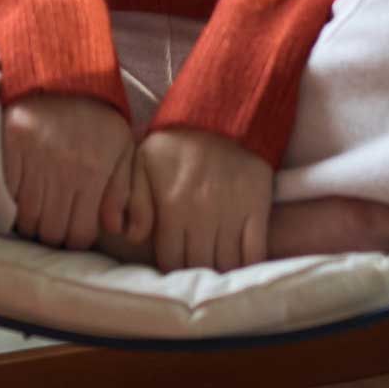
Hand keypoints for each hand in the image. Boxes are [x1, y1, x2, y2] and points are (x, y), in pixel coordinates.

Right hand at [1, 93, 135, 251]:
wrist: (63, 73)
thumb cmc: (96, 115)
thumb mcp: (121, 147)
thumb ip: (122, 190)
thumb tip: (117, 229)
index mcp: (94, 171)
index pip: (81, 234)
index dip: (76, 238)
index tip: (73, 229)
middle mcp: (65, 168)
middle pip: (51, 232)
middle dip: (53, 234)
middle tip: (53, 221)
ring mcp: (35, 158)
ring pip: (26, 219)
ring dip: (30, 221)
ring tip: (37, 208)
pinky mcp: (10, 146)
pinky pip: (6, 194)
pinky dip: (10, 201)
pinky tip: (20, 193)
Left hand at [126, 127, 272, 272]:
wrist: (223, 115)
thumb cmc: (178, 140)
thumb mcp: (144, 160)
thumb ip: (135, 200)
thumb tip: (132, 237)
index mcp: (172, 207)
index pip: (169, 259)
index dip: (168, 268)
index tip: (172, 265)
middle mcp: (201, 217)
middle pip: (197, 266)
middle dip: (192, 272)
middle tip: (193, 269)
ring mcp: (231, 215)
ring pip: (225, 265)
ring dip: (219, 272)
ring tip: (214, 268)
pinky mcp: (256, 209)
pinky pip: (254, 252)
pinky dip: (247, 266)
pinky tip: (240, 268)